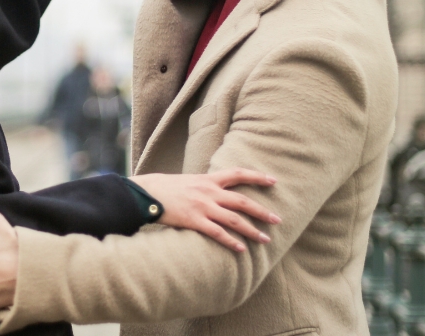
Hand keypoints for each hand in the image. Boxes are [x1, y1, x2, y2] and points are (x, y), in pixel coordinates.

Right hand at [131, 169, 280, 253]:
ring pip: (234, 219)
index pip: (238, 174)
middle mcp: (209, 192)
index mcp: (208, 180)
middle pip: (242, 201)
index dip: (257, 177)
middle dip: (262, 211)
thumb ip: (205, 186)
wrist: (147, 193)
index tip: (273, 180)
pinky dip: (231, 241)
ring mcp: (203, 207)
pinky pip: (218, 233)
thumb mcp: (189, 181)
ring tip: (265, 239)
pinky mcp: (195, 221)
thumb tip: (217, 191)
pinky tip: (241, 249)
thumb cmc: (165, 188)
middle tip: (277, 220)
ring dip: (252, 230)